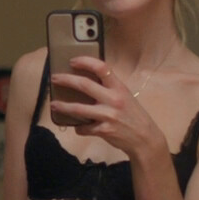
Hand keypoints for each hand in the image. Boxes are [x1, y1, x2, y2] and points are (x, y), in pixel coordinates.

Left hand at [47, 56, 167, 160]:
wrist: (145, 138)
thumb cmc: (133, 115)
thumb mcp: (125, 96)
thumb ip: (110, 88)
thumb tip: (88, 81)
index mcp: (119, 87)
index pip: (102, 68)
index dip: (85, 62)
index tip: (72, 61)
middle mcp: (113, 99)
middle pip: (85, 85)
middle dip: (66, 80)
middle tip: (55, 78)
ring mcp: (108, 115)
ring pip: (79, 109)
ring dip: (63, 106)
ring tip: (54, 105)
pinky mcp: (104, 130)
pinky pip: (84, 128)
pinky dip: (79, 128)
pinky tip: (78, 127)